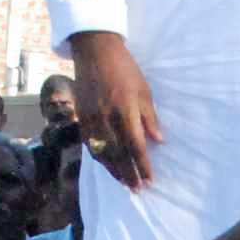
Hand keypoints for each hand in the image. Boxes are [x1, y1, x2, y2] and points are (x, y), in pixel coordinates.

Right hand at [68, 31, 161, 188]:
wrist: (95, 51)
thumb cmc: (125, 69)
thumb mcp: (144, 90)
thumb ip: (150, 117)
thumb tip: (158, 141)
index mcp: (126, 111)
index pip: (136, 146)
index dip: (143, 165)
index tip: (150, 179)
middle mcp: (107, 118)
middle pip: (118, 154)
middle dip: (128, 174)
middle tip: (137, 189)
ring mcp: (91, 119)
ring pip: (102, 152)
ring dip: (114, 170)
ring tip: (124, 182)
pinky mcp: (81, 116)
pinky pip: (90, 144)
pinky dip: (100, 158)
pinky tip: (107, 165)